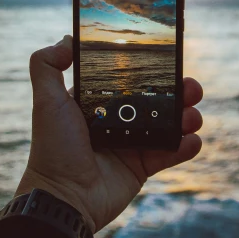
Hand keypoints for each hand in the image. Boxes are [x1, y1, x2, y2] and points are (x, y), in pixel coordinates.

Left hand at [16, 35, 202, 232]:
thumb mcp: (45, 102)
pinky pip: (171, 153)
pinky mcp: (142, 167)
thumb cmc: (54, 149)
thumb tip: (67, 39)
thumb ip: (46, 66)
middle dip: (179, 92)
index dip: (151, 70)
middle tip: (192, 88)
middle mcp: (116, 121)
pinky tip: (192, 140)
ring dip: (187, 118)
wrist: (64, 198)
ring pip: (169, 125)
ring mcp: (132, 144)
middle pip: (156, 100)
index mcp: (97, 103)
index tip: (169, 59)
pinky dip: (186, 146)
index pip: (130, 80)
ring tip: (193, 117)